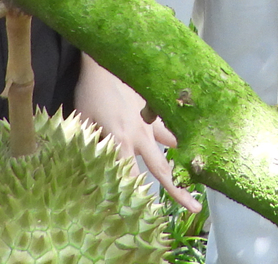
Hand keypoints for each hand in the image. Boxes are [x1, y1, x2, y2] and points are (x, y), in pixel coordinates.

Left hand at [74, 59, 198, 207]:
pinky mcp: (155, 108)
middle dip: (178, 190)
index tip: (150, 214)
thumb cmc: (90, 93)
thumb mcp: (81, 121)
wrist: (106, 62)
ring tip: (196, 168)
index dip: (139, 197)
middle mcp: (140, 135)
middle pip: (162, 169)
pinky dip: (174, 132)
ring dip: (181, 157)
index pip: (132, 177)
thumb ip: (88, 143)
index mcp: (120, 141)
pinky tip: (183, 135)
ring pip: (172, 144)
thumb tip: (84, 165)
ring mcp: (151, 121)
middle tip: (195, 208)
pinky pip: (168, 124)